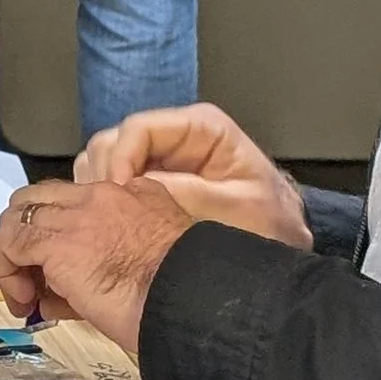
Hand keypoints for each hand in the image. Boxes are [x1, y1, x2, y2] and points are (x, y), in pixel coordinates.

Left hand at [0, 177, 201, 353]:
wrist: (190, 300)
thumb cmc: (181, 293)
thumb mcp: (156, 261)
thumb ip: (114, 261)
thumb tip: (68, 292)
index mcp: (127, 195)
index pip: (69, 202)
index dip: (52, 234)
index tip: (53, 270)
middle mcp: (98, 196)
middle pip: (35, 202)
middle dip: (23, 239)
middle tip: (28, 279)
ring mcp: (76, 215)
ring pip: (17, 219)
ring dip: (12, 258)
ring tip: (24, 296)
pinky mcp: (57, 242)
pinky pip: (11, 246)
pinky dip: (7, 272)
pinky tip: (25, 301)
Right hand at [73, 103, 308, 247]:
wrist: (280, 252)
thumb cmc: (270, 227)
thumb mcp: (236, 210)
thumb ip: (185, 193)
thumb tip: (131, 187)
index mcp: (201, 128)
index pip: (138, 129)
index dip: (120, 160)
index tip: (117, 196)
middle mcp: (173, 136)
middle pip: (113, 142)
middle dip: (106, 178)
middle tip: (110, 217)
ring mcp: (156, 160)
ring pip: (102, 161)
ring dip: (100, 192)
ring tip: (112, 224)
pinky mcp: (147, 184)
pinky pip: (108, 184)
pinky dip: (103, 203)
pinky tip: (116, 227)